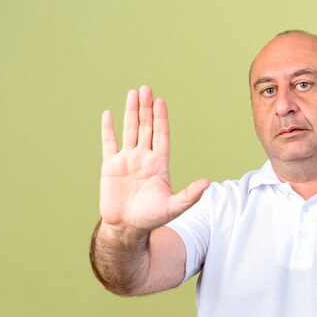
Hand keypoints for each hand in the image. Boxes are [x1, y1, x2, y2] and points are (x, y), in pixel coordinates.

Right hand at [99, 86, 209, 235]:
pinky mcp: (110, 166)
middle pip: (145, 127)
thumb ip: (190, 195)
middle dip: (146, 108)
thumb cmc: (152, 218)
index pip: (161, 135)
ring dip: (130, 112)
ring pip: (129, 131)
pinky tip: (109, 114)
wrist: (127, 228)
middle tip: (146, 88)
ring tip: (133, 93)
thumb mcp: (174, 207)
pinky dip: (108, 129)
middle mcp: (143, 158)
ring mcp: (127, 160)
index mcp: (159, 164)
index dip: (161, 118)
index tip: (160, 101)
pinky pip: (109, 143)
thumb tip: (208, 183)